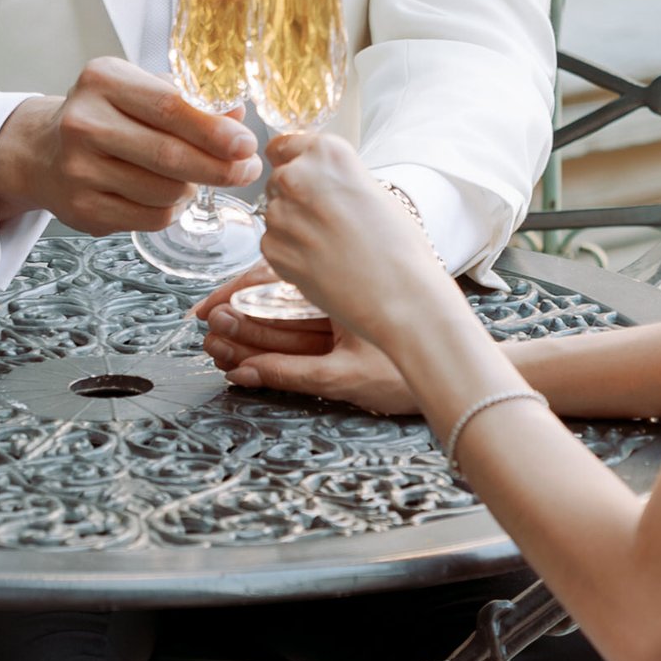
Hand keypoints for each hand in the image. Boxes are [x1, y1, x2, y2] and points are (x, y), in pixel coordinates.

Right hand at [0, 58, 257, 236]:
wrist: (42, 152)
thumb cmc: (105, 116)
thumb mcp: (139, 90)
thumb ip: (188, 100)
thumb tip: (239, 116)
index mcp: (102, 81)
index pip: (169, 106)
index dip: (214, 129)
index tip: (248, 143)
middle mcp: (83, 123)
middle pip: (169, 155)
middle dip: (219, 167)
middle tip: (247, 170)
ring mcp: (78, 170)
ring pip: (165, 192)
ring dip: (193, 189)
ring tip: (194, 177)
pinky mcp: (82, 209)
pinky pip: (150, 218)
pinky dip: (172, 210)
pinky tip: (170, 196)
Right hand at [193, 271, 421, 412]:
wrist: (454, 362)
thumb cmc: (409, 369)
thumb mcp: (345, 377)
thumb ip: (291, 375)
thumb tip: (244, 374)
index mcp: (333, 288)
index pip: (269, 283)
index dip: (234, 299)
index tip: (206, 314)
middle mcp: (333, 287)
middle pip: (270, 294)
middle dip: (236, 316)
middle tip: (207, 335)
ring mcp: (338, 301)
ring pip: (282, 307)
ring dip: (250, 325)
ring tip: (220, 343)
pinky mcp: (344, 316)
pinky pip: (300, 316)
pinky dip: (274, 330)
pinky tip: (252, 346)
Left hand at [255, 128, 451, 351]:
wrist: (399, 293)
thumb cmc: (398, 245)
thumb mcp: (372, 189)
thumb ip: (335, 178)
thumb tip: (317, 183)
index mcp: (327, 152)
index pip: (284, 145)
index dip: (293, 163)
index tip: (302, 178)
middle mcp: (297, 175)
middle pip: (278, 180)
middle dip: (294, 198)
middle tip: (327, 222)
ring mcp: (280, 212)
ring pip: (275, 214)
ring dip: (292, 227)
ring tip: (329, 247)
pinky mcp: (272, 248)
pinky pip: (272, 244)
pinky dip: (289, 254)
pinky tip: (320, 265)